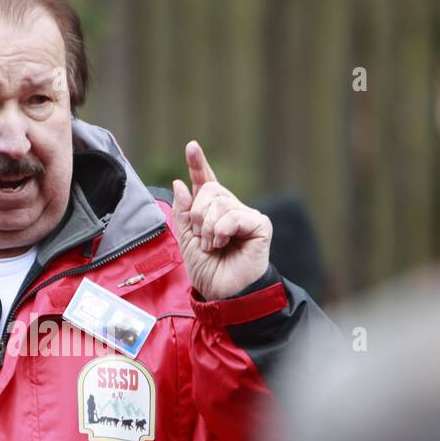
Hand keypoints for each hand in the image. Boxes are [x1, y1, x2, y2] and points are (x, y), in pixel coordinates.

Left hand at [170, 141, 272, 299]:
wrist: (224, 294)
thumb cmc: (209, 272)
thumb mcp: (187, 241)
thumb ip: (183, 213)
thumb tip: (180, 183)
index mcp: (214, 212)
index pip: (206, 183)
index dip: (199, 165)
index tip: (192, 146)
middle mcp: (233, 210)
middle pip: (209, 190)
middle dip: (197, 215)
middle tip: (203, 239)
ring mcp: (247, 216)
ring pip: (219, 202)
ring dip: (208, 229)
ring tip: (215, 246)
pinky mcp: (260, 225)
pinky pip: (233, 215)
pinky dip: (222, 231)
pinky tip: (225, 244)